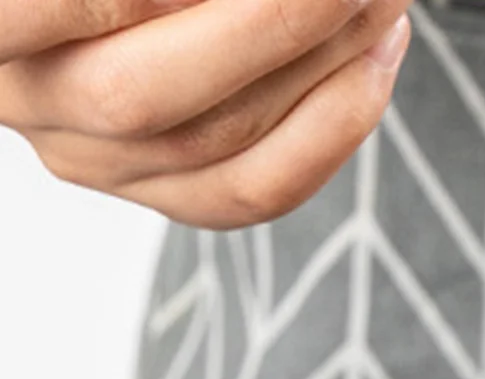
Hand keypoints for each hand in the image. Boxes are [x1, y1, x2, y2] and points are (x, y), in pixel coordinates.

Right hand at [0, 0, 411, 228]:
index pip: (60, 10)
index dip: (181, 4)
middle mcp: (24, 100)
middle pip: (141, 94)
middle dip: (271, 28)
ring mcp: (89, 159)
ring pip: (213, 148)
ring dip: (322, 74)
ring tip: (384, 4)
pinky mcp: (153, 190)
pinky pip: (250, 191)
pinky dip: (328, 133)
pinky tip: (375, 66)